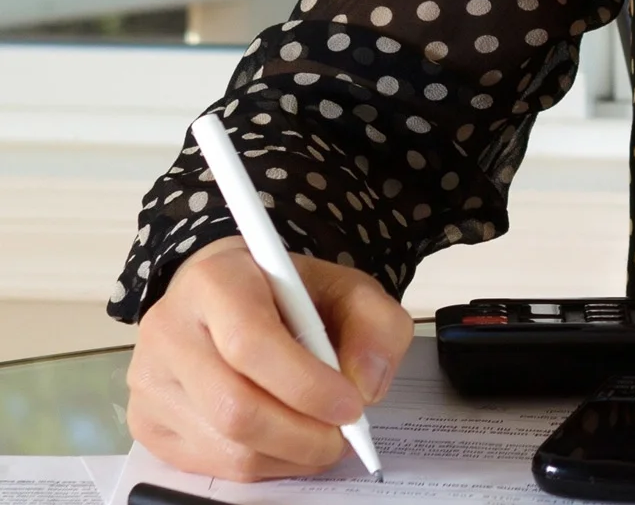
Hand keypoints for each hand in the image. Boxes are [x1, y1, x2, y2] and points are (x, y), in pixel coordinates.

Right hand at [126, 236, 414, 480]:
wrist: (231, 300)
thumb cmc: (290, 295)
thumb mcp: (348, 289)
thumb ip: (376, 327)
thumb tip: (365, 387)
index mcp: (215, 281)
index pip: (250, 344)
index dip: (307, 385)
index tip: (352, 406)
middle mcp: (168, 330)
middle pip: (233, 409)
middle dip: (303, 435)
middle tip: (344, 437)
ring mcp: (149, 381)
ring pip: (225, 447)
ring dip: (288, 455)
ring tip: (320, 437)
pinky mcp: (145, 422)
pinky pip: (210, 465)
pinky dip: (262, 465)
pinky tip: (284, 440)